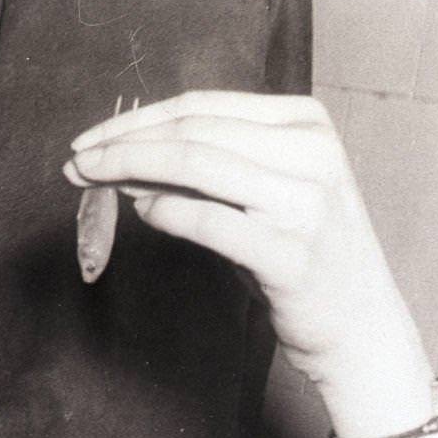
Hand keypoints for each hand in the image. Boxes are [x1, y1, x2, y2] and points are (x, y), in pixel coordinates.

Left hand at [64, 92, 431, 433]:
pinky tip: (140, 213)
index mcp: (305, 123)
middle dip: (124, 143)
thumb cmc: (303, 264)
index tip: (92, 139)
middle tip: (76, 160)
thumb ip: (210, 176)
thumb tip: (131, 166)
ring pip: (197, 165)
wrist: (361, 331)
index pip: (204, 106)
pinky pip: (211, 222)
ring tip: (92, 182)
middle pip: (194, 131)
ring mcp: (304, 203)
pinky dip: (168, 213)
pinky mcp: (290, 255)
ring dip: (132, 170)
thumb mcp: (264, 199)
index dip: (138, 120)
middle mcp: (309, 152)